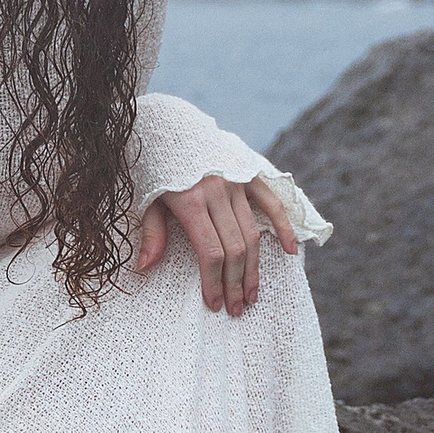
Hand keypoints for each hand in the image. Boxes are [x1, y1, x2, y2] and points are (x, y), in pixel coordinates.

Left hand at [132, 172, 300, 315]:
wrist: (169, 124)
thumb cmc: (154, 168)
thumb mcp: (146, 199)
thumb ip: (151, 233)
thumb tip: (143, 268)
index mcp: (190, 200)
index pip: (210, 251)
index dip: (214, 281)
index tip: (215, 304)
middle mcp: (217, 191)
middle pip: (235, 247)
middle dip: (235, 282)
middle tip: (237, 308)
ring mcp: (236, 181)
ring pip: (253, 232)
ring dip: (254, 267)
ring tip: (252, 294)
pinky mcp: (249, 173)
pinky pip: (271, 202)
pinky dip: (283, 227)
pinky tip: (289, 251)